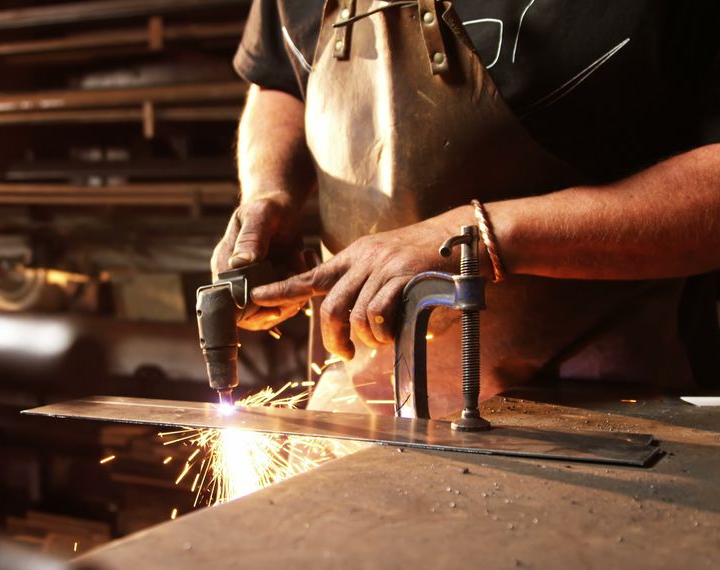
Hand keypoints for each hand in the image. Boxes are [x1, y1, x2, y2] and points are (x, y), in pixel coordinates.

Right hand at [211, 196, 308, 330]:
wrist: (282, 206)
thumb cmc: (268, 205)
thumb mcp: (261, 215)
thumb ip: (251, 237)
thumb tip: (240, 263)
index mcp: (225, 265)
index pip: (228, 302)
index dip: (249, 312)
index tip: (274, 307)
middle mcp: (238, 280)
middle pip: (250, 316)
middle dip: (276, 309)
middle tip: (297, 294)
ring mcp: (256, 285)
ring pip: (271, 312)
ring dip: (292, 299)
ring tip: (301, 266)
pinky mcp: (274, 286)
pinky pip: (286, 302)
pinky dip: (301, 291)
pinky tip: (305, 260)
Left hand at [250, 210, 465, 359]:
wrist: (463, 236)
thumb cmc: (427, 259)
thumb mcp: (387, 266)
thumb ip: (367, 290)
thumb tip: (356, 329)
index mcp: (354, 257)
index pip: (309, 275)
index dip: (281, 290)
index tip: (255, 298)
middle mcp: (363, 259)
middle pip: (330, 307)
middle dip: (333, 339)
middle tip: (345, 354)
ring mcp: (382, 266)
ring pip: (356, 315)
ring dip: (366, 339)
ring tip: (380, 343)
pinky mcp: (403, 276)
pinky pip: (380, 313)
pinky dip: (385, 331)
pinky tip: (396, 333)